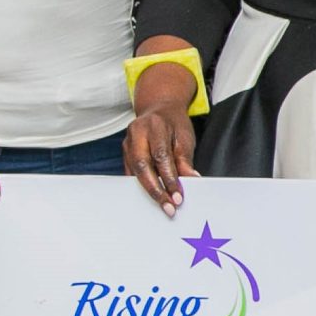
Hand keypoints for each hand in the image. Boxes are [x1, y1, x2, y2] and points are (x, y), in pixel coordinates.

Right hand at [125, 63, 199, 214]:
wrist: (159, 109)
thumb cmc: (174, 123)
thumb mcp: (185, 136)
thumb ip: (185, 158)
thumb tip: (191, 179)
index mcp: (154, 126)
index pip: (161, 156)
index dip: (169, 178)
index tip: (178, 196)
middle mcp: (136, 133)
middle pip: (142, 165)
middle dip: (156, 189)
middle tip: (168, 206)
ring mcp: (127, 142)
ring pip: (135, 171)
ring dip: (148, 190)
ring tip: (163, 204)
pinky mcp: (124, 152)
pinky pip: (131, 172)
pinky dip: (141, 185)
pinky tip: (152, 196)